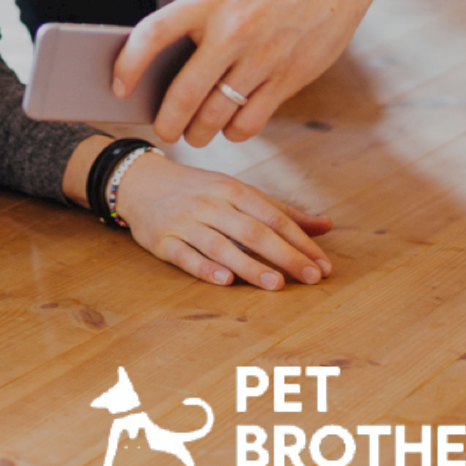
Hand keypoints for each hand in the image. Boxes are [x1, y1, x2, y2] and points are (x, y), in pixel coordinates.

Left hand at [113, 0, 387, 146]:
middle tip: (163, 130)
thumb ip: (193, 19)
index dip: (129, 64)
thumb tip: (158, 65)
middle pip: (185, 92)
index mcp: (208, 1)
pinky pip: (251, 119)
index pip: (153, 33)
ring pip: (217, 113)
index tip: (119, 87)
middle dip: (167, 121)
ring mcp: (262, 56)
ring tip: (194, 134)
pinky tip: (229, 128)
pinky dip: (235, 131)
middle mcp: (232, 30)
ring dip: (199, 132)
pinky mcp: (290, 77)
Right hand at [114, 151, 331, 287]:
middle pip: (252, 231)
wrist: (139, 181)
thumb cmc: (197, 190)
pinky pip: (185, 256)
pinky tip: (224, 280)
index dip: (301, 242)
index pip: (273, 217)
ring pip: (221, 245)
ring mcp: (185, 222)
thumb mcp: (237, 191)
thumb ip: (280, 211)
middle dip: (284, 255)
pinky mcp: (162, 240)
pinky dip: (204, 268)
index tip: (323, 266)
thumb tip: (326, 225)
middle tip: (311, 278)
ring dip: (250, 265)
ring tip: (276, 284)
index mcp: (232, 189)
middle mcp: (210, 204)